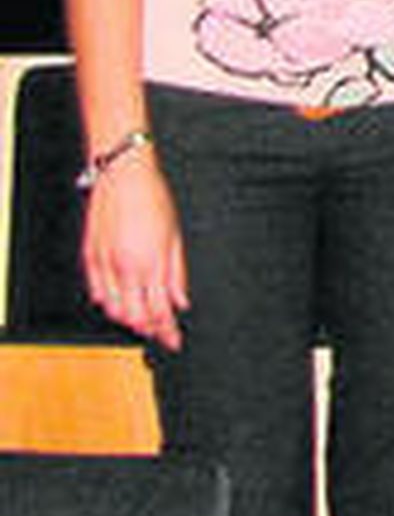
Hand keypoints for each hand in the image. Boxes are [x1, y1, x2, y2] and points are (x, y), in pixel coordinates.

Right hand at [81, 154, 188, 349]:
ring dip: (128, 319)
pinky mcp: (90, 257)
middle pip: (135, 317)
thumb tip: (181, 302)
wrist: (123, 174)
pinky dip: (108, 303)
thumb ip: (178, 273)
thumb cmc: (153, 198)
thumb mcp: (176, 235)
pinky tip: (118, 302)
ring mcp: (104, 264)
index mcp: (151, 263)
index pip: (160, 311)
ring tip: (142, 319)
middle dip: (149, 330)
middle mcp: (126, 268)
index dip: (167, 331)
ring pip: (113, 310)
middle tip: (161, 333)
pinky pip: (96, 292)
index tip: (174, 340)